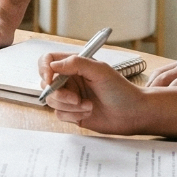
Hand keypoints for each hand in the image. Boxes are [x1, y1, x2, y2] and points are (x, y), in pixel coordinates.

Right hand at [36, 52, 150, 134]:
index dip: (44, 69)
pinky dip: (73, 115)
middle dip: (60, 93)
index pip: (48, 61)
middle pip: (46, 84)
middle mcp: (70, 80)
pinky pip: (60, 114)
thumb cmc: (121, 90)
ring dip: (70, 106)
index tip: (49, 79)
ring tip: (88, 105)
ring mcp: (70, 97)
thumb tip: (53, 65)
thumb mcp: (101, 71)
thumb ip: (76, 63)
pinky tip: (88, 112)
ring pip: (52, 101)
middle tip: (75, 98)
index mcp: (75, 66)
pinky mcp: (72, 112)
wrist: (132, 114)